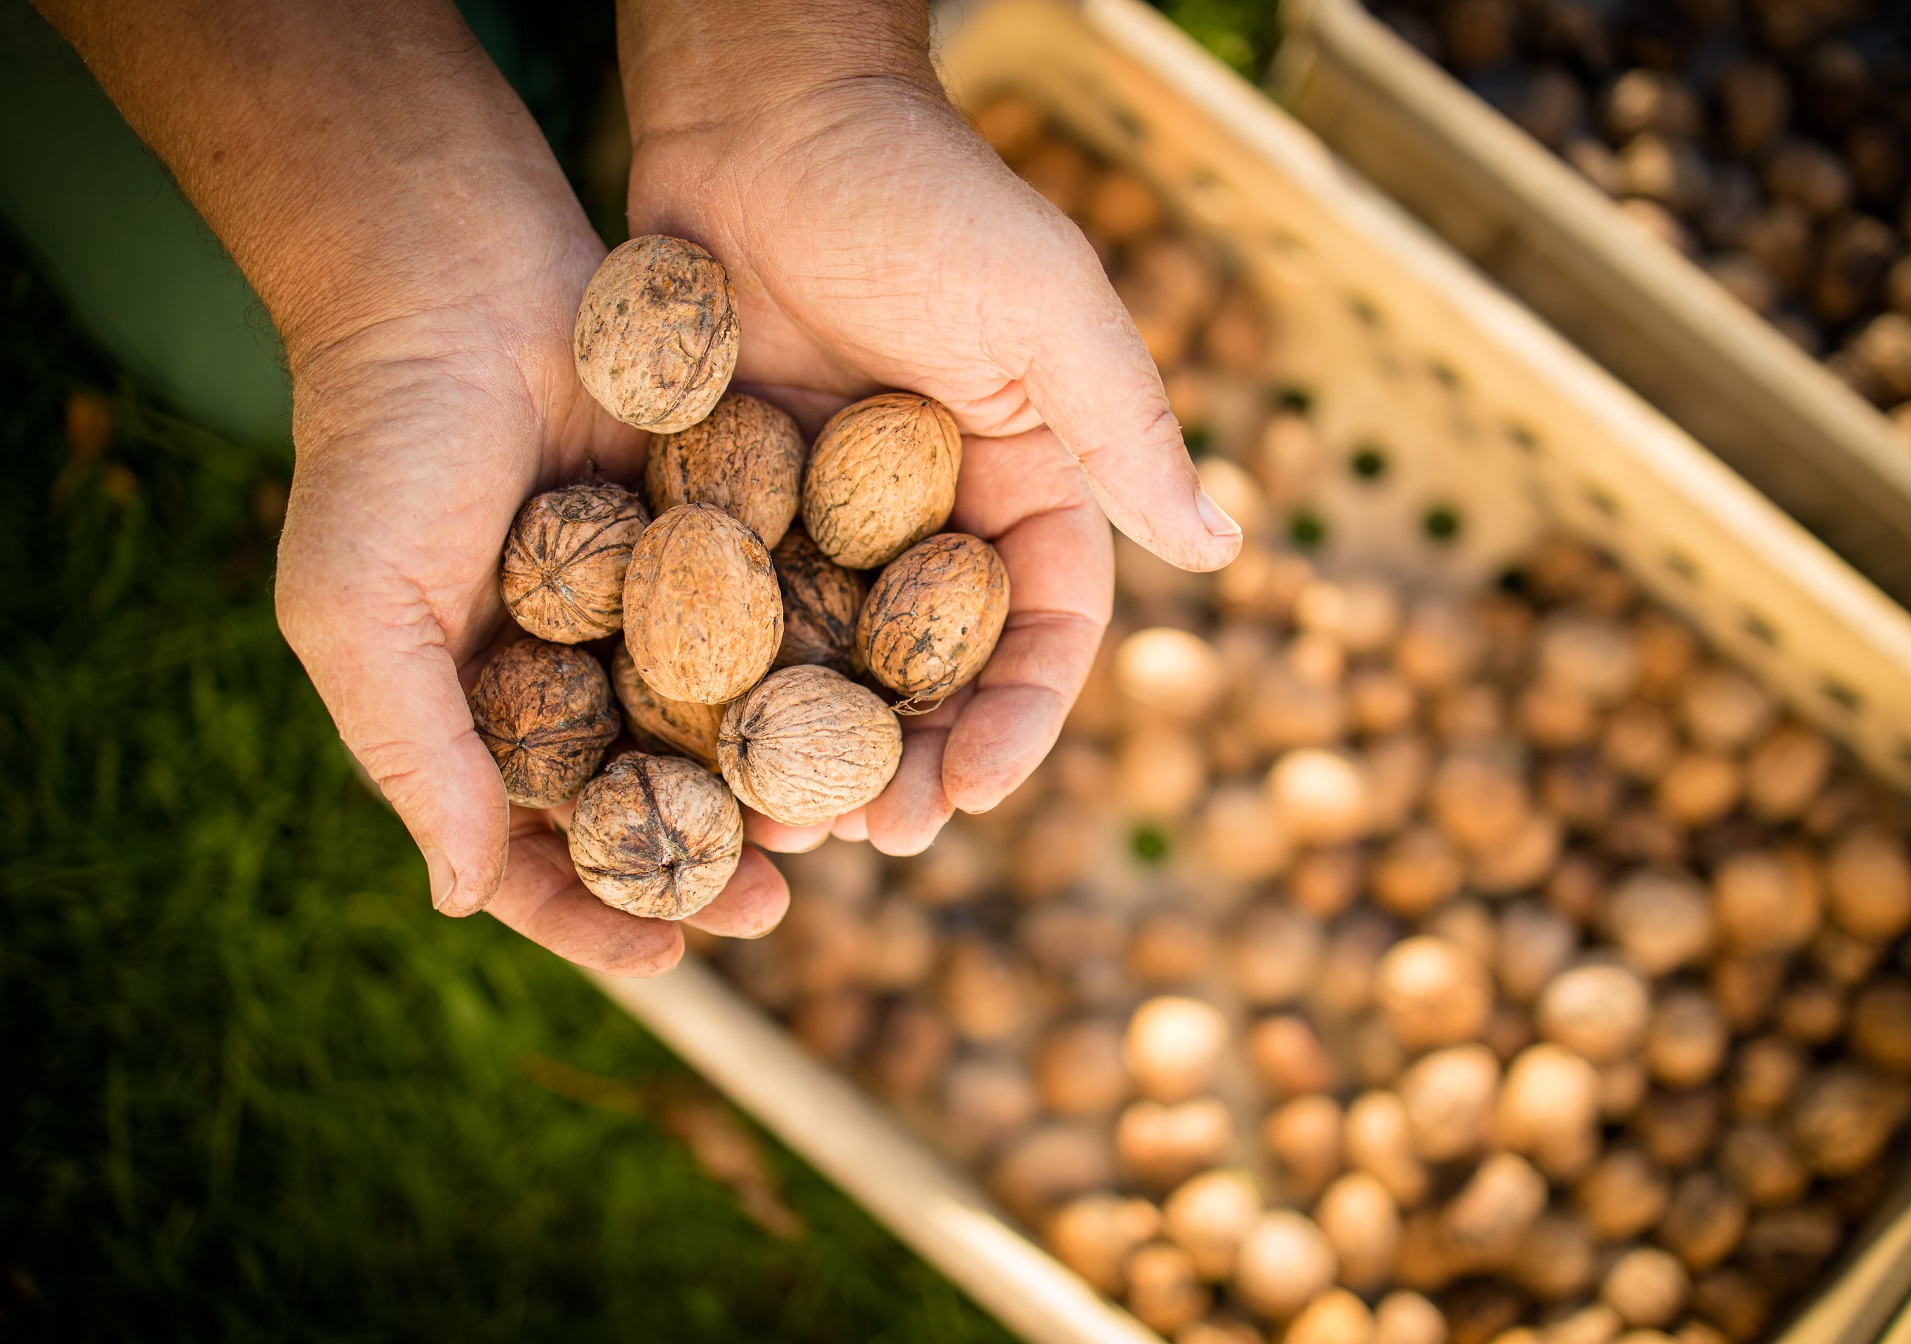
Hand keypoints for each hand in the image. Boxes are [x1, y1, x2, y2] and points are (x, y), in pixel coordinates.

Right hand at [30, 0, 786, 974]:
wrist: (456, 274)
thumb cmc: (380, 447)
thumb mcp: (355, 609)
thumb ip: (411, 751)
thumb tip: (462, 896)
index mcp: (482, 711)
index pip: (539, 847)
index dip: (594, 915)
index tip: (663, 966)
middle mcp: (574, 673)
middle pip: (652, 802)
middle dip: (713, 864)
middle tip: (779, 905)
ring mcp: (653, 608)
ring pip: (730, 725)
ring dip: (781, 782)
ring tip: (841, 827)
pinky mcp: (721, 538)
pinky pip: (777, 620)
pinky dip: (817, 671)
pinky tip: (872, 713)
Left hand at [621, 3, 1243, 855]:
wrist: (762, 109)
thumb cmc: (920, 190)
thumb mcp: (1044, 306)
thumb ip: (1125, 429)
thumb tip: (1221, 547)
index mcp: (1021, 484)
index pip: (1043, 630)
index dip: (1019, 719)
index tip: (973, 789)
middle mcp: (926, 517)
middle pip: (931, 672)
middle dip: (909, 763)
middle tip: (872, 838)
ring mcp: (820, 517)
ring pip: (824, 666)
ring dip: (807, 754)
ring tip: (773, 826)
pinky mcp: (725, 501)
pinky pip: (722, 613)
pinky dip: (711, 686)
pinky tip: (684, 748)